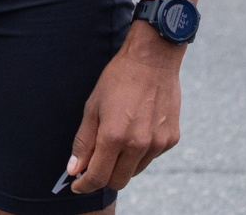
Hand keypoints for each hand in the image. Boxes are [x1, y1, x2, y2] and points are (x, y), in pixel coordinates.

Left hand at [66, 25, 182, 193]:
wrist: (153, 59)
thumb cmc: (119, 79)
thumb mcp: (93, 106)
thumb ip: (84, 141)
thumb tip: (74, 169)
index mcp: (114, 136)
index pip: (98, 177)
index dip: (85, 185)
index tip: (78, 185)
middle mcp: (138, 144)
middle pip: (118, 181)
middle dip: (104, 177)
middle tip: (96, 162)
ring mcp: (158, 143)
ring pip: (135, 170)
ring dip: (123, 163)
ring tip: (120, 135)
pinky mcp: (171, 139)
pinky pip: (151, 157)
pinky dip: (141, 151)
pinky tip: (138, 127)